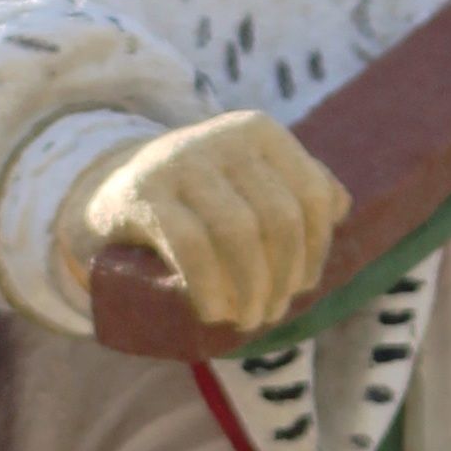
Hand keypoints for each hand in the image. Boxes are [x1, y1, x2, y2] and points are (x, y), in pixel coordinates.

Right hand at [61, 108, 349, 336]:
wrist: (109, 194)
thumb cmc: (195, 200)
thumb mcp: (247, 182)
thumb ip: (294, 187)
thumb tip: (341, 207)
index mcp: (258, 131)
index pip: (313, 194)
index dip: (316, 250)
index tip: (302, 285)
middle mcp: (222, 137)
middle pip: (279, 219)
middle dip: (283, 278)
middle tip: (271, 312)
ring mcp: (180, 161)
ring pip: (240, 233)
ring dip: (251, 289)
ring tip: (247, 319)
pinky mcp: (144, 195)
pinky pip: (193, 246)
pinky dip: (211, 289)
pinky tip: (215, 313)